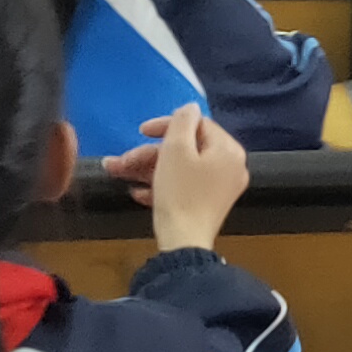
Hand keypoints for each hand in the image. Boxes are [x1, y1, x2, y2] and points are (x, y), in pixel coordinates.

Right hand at [121, 105, 254, 248]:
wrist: (183, 243)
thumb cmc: (179, 192)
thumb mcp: (175, 150)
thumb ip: (182, 122)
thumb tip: (190, 108)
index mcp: (228, 150)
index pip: (197, 124)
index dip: (167, 125)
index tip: (141, 131)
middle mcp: (231, 167)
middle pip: (187, 149)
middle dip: (150, 154)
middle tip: (122, 160)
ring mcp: (221, 188)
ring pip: (181, 169)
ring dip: (149, 169)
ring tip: (119, 174)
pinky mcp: (209, 205)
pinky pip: (185, 186)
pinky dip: (162, 186)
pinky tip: (139, 193)